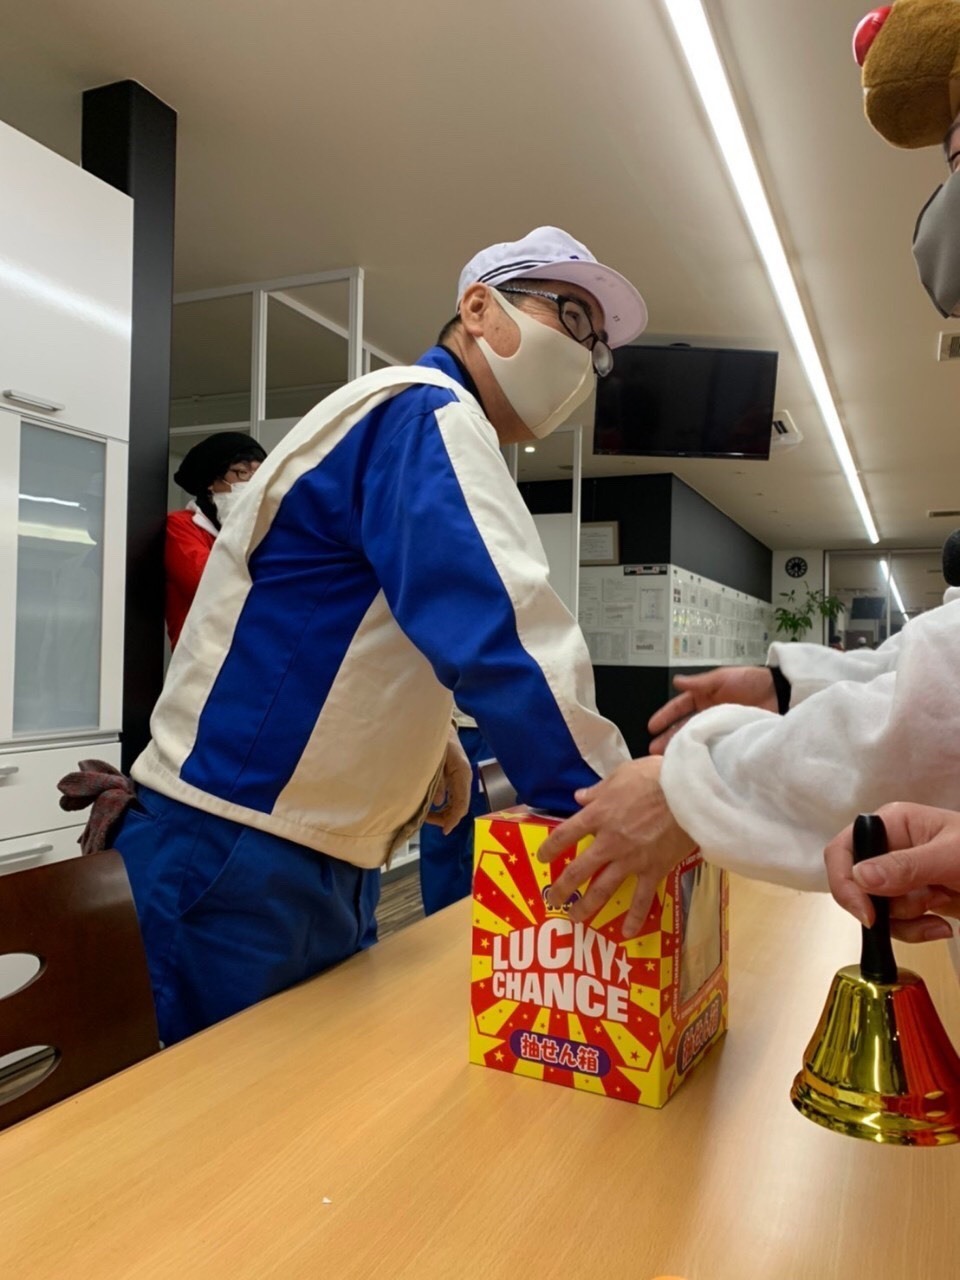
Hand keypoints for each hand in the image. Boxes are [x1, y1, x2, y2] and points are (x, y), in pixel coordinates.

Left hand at [423, 727, 471, 835]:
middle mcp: (464, 777)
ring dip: (444, 813)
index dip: (453, 819)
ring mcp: (461, 778)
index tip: (445, 831)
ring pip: (456, 804)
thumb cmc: (437, 739)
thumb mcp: (435, 759)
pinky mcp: (456, 778)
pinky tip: (432, 808)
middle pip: (460, 806)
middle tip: (427, 820)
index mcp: (462, 773)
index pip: (461, 803)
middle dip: (445, 818)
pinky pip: (453, 797)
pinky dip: (444, 806)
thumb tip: (438, 803)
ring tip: (427, 815)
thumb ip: (437, 780)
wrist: (438, 725)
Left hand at [536, 757, 695, 937]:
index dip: (550, 848)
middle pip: (578, 870)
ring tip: (575, 917)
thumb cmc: (656, 777)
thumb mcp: (621, 774)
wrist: (689, 793)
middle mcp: (609, 842)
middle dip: (563, 887)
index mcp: (598, 815)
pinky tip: (627, 933)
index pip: (565, 835)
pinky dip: (635, 918)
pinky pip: (642, 899)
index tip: (543, 857)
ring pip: (603, 889)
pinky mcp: (654, 870)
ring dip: (587, 906)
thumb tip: (580, 797)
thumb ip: (598, 790)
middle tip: (553, 899)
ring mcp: (631, 860)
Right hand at [647, 667, 775, 754]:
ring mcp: (720, 728)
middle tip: (654, 750)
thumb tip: (676, 681)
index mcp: (704, 697)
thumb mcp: (723, 678)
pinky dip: (704, 756)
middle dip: (668, 737)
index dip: (665, 716)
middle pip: (684, 727)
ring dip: (683, 748)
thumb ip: (700, 683)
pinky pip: (714, 748)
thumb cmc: (751, 681)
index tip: (651, 727)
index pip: (679, 707)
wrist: (780, 693)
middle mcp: (709, 714)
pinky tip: (695, 765)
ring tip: (671, 760)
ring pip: (697, 739)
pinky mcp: (731, 739)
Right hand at [825, 802, 959, 942]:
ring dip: (907, 920)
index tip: (867, 913)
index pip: (845, 849)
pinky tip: (942, 926)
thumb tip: (860, 877)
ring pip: (876, 909)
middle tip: (921, 907)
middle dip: (887, 905)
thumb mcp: (951, 857)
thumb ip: (906, 866)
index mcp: (894, 824)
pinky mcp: (915, 899)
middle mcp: (891, 848)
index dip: (845, 881)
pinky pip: (897, 923)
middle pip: (857, 885)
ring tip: (939, 909)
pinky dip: (917, 930)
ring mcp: (902, 876)